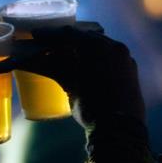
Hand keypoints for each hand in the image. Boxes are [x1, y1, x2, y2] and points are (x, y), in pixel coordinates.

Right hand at [22, 26, 144, 128]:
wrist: (121, 129)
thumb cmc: (92, 106)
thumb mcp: (69, 86)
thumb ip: (51, 67)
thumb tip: (30, 59)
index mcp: (97, 46)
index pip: (69, 33)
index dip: (50, 34)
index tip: (35, 35)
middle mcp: (114, 45)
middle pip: (86, 36)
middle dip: (67, 38)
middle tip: (50, 44)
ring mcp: (125, 57)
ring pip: (100, 45)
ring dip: (84, 47)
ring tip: (68, 54)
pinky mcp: (131, 69)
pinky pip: (110, 55)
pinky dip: (97, 56)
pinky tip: (88, 65)